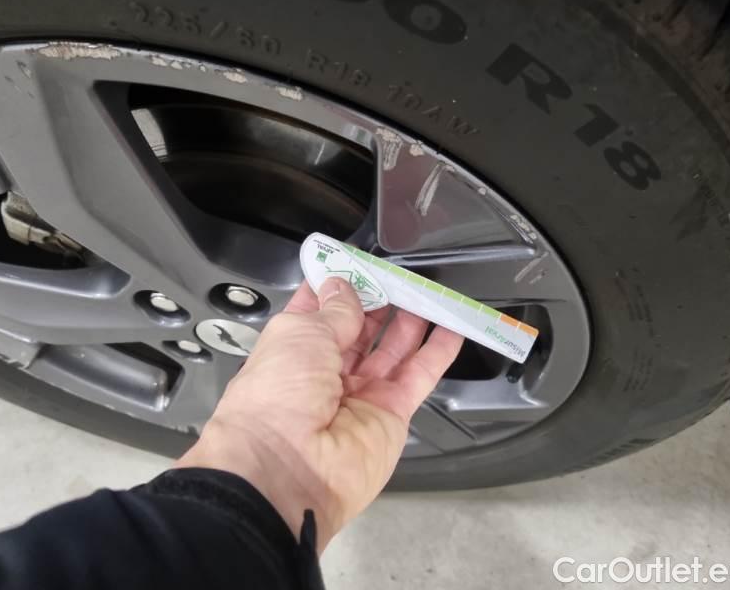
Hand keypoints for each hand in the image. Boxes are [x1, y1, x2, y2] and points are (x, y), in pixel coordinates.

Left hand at [176, 277, 462, 550]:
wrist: (286, 469)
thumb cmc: (276, 394)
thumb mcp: (300, 334)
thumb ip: (334, 309)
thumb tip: (344, 285)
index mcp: (295, 348)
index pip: (320, 308)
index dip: (339, 283)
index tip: (358, 260)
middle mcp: (326, 371)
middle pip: (361, 328)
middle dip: (380, 300)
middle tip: (402, 274)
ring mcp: (360, 393)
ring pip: (393, 349)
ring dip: (411, 320)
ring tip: (428, 292)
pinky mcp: (391, 413)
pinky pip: (419, 375)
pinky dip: (438, 352)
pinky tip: (452, 327)